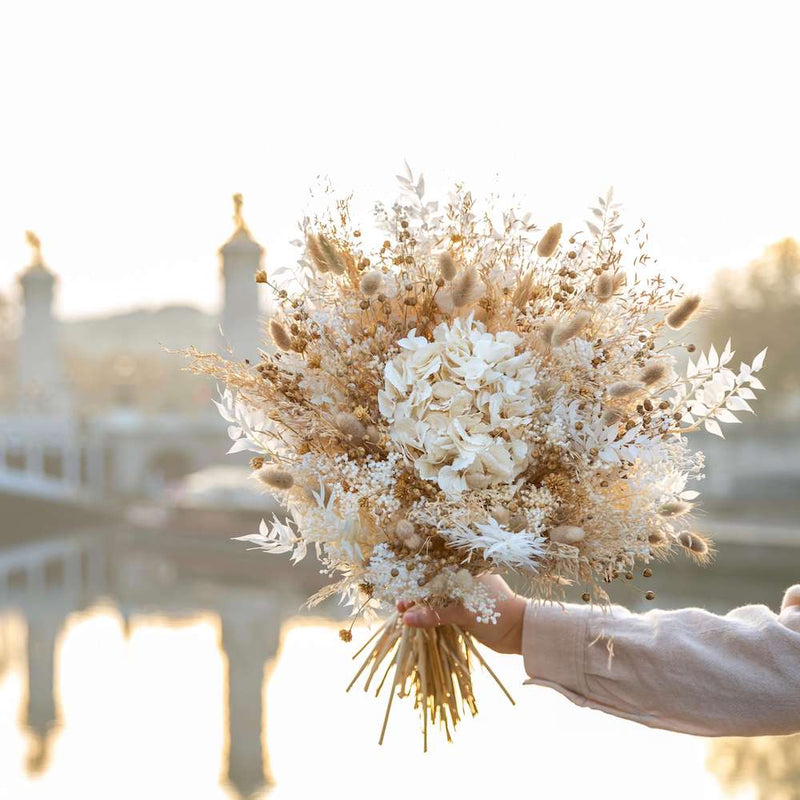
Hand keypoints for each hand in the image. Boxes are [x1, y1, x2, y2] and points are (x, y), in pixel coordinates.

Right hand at [397, 574, 526, 654]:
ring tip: (401, 610)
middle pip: (433, 581)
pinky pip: (441, 610)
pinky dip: (428, 614)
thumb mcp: (465, 611)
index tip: (399, 579)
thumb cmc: (497, 612)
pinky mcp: (463, 612)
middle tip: (398, 600)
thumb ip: (436, 614)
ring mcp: (463, 595)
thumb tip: (406, 618)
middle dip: (415, 590)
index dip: (417, 572)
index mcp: (466, 568)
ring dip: (420, 604)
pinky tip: (415, 618)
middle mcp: (463, 578)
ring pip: (436, 597)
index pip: (437, 565)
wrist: (520, 633)